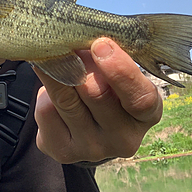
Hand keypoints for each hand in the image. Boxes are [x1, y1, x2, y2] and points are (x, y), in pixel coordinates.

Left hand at [34, 38, 162, 163]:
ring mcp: (93, 149)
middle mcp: (124, 138)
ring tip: (53, 57)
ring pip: (66, 99)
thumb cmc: (109, 89)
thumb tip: (79, 39)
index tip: (101, 44)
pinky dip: (44, 93)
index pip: (140, 98)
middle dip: (79, 63)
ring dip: (56, 72)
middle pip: (96, 93)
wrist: (90, 129)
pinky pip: (46, 112)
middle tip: (68, 45)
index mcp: (147, 115)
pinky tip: (51, 91)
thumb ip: (109, 59)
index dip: (120, 70)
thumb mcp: (119, 75)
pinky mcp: (63, 152)